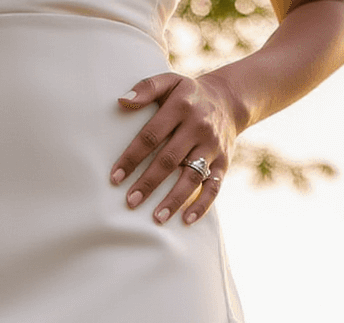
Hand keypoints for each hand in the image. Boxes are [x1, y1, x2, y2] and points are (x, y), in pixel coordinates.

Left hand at [111, 70, 243, 225]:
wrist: (228, 99)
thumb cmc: (188, 95)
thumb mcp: (169, 82)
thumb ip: (146, 88)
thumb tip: (121, 101)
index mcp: (180, 106)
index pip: (151, 136)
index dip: (132, 158)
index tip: (115, 178)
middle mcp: (198, 127)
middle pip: (169, 159)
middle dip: (149, 183)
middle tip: (130, 202)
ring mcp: (212, 146)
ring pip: (191, 176)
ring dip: (174, 199)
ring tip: (156, 218)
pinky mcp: (224, 162)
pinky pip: (214, 187)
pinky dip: (202, 205)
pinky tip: (186, 220)